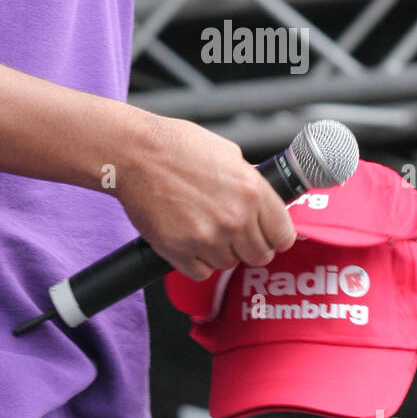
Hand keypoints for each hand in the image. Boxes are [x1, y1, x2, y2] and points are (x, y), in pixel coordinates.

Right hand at [112, 108, 297, 280]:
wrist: (133, 153)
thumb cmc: (174, 145)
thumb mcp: (226, 152)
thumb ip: (249, 179)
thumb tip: (263, 198)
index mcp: (251, 191)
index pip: (283, 236)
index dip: (274, 235)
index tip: (266, 234)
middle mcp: (235, 218)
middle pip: (259, 256)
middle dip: (247, 245)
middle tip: (229, 230)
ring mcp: (208, 238)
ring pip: (228, 264)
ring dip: (218, 251)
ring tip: (200, 225)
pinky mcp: (181, 252)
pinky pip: (201, 272)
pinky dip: (195, 260)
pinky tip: (186, 237)